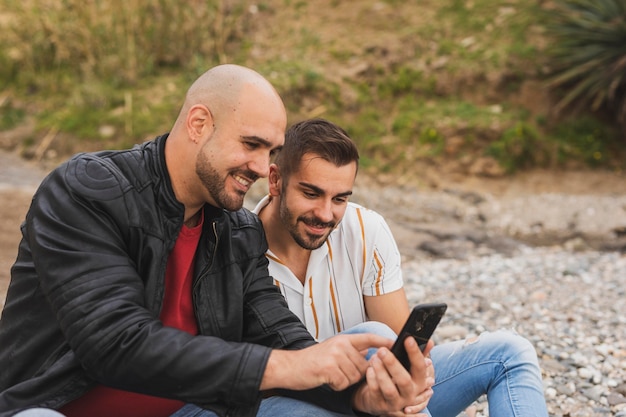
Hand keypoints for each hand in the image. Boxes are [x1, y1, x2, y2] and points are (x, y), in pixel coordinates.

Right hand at [261, 333, 393, 390]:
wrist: (289, 367)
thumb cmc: (312, 361)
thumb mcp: (332, 349)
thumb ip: (350, 351)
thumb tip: (369, 355)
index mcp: (343, 339)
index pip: (368, 338)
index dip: (383, 341)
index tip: (396, 343)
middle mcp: (341, 344)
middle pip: (363, 366)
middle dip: (353, 374)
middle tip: (335, 371)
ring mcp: (335, 355)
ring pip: (354, 376)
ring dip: (344, 381)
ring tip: (330, 374)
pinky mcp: (329, 367)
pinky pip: (343, 383)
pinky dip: (336, 385)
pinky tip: (326, 379)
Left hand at [352, 337, 434, 415]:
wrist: (382, 399)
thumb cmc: (397, 379)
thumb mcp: (409, 369)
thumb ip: (418, 356)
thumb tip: (430, 342)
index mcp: (419, 383)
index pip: (420, 368)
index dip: (415, 353)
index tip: (408, 339)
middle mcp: (409, 395)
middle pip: (404, 380)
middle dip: (392, 363)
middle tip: (382, 350)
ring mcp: (395, 402)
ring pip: (389, 389)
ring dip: (381, 371)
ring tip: (374, 358)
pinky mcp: (380, 405)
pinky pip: (375, 391)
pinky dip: (372, 378)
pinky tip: (369, 369)